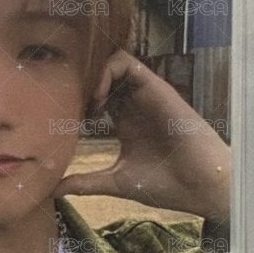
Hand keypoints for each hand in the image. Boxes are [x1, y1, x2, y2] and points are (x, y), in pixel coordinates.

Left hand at [53, 49, 230, 221]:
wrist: (199, 185)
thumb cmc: (165, 184)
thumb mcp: (116, 181)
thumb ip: (86, 182)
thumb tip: (54, 189)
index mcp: (123, 120)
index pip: (93, 95)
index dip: (74, 100)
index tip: (59, 120)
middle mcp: (132, 103)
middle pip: (99, 75)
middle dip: (78, 83)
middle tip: (65, 106)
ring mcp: (143, 94)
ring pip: (110, 63)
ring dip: (90, 77)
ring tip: (83, 104)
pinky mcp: (155, 87)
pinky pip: (126, 64)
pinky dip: (105, 74)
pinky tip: (97, 101)